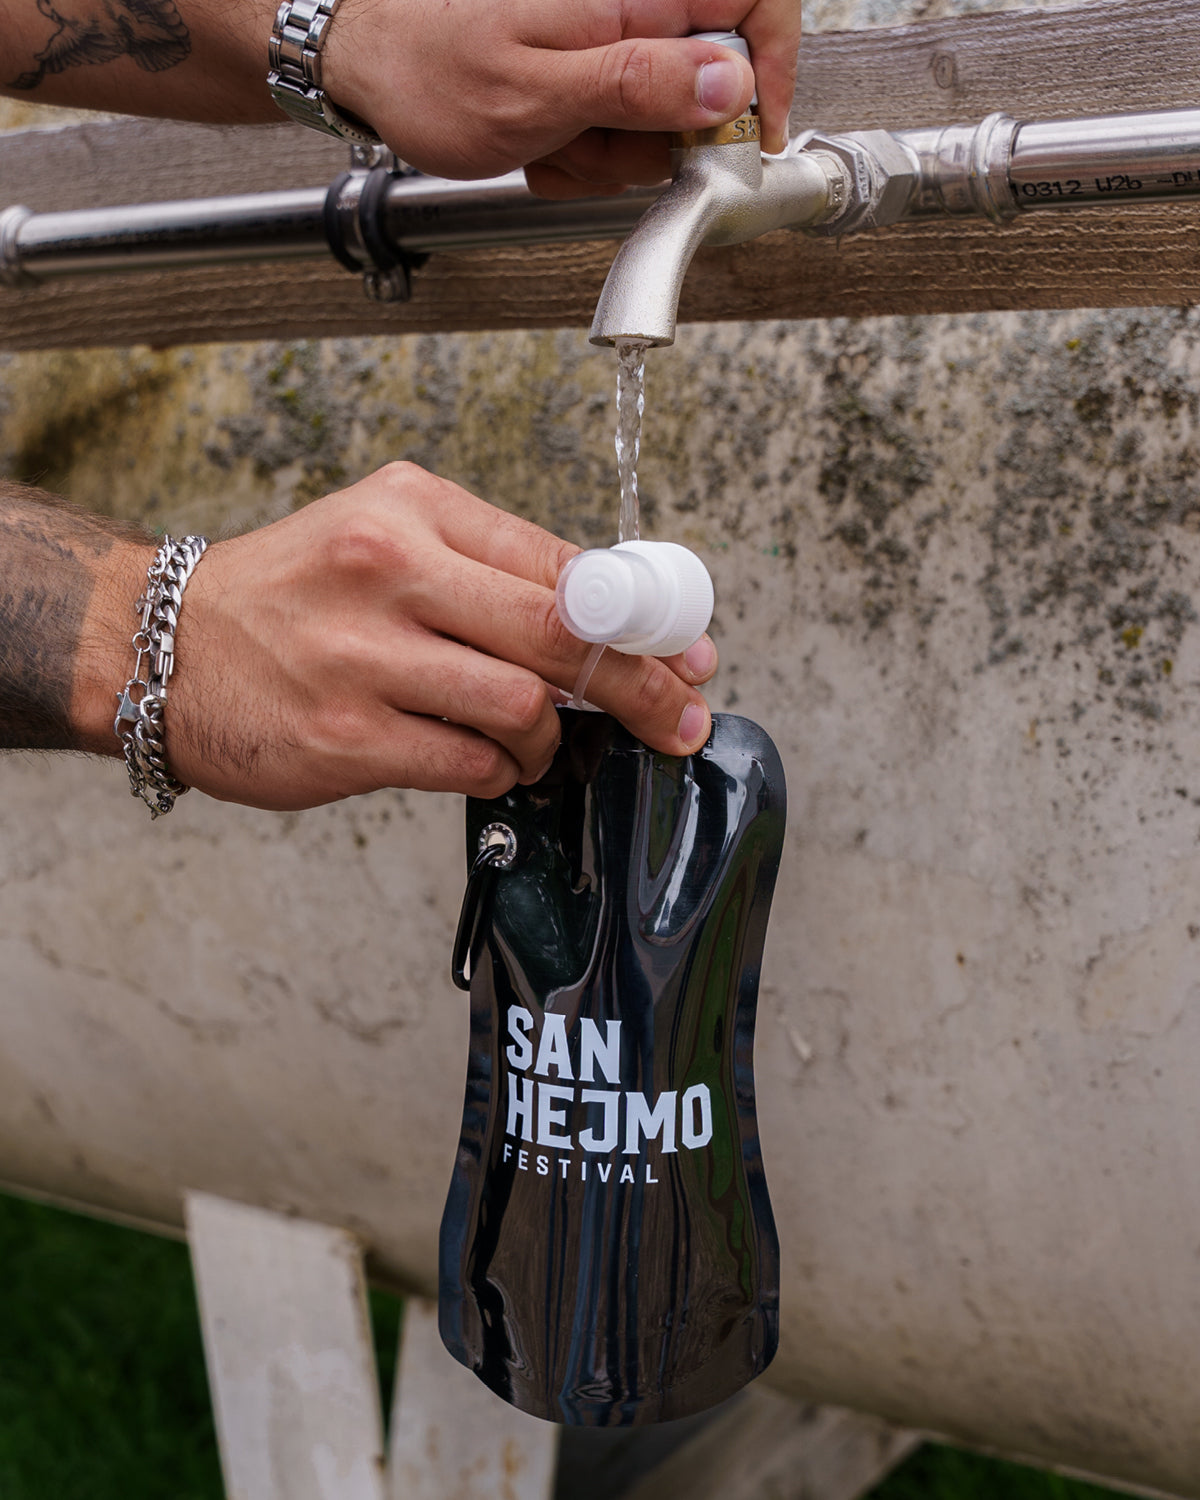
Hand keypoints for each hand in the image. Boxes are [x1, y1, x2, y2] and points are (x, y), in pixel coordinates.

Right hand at [152, 464, 717, 810]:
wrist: (162, 649)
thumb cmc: (288, 599)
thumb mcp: (385, 539)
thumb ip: (489, 569)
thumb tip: (612, 620)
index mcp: (413, 509)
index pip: (562, 563)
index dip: (643, 618)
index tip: (686, 654)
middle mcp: (390, 571)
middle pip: (562, 634)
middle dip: (641, 687)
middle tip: (677, 719)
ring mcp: (365, 658)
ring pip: (523, 706)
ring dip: (553, 738)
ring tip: (540, 742)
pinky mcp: (345, 738)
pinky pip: (471, 765)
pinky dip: (503, 772)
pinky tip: (491, 764)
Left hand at [324, 0, 801, 193]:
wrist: (368, 70)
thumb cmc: (430, 71)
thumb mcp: (538, 92)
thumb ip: (640, 85)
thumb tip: (731, 81)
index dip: (774, 64)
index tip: (753, 129)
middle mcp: (628, 13)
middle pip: (711, 81)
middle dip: (663, 140)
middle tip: (601, 149)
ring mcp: (610, 47)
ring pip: (663, 121)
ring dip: (612, 157)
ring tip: (552, 144)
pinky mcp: (592, 78)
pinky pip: (621, 134)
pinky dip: (585, 158)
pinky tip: (541, 146)